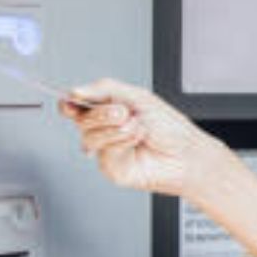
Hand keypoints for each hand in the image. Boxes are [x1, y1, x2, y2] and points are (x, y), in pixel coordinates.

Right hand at [63, 79, 256, 256]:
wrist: (187, 152)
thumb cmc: (170, 127)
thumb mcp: (138, 97)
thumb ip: (105, 89)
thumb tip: (75, 91)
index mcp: (108, 110)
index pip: (76, 105)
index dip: (69, 102)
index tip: (72, 99)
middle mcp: (105, 130)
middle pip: (81, 119)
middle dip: (102, 113)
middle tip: (123, 112)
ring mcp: (106, 149)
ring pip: (90, 135)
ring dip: (116, 128)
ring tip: (138, 128)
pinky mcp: (111, 167)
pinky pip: (104, 151)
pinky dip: (122, 141)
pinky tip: (137, 141)